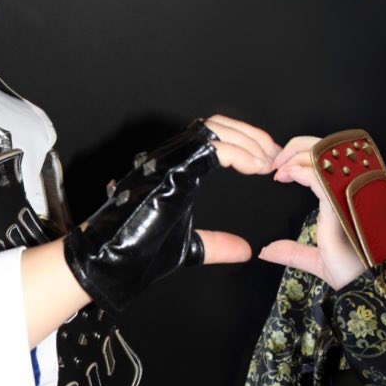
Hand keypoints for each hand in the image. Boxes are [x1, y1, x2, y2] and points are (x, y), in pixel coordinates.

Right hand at [64, 116, 278, 312]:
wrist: (110, 261)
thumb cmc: (138, 254)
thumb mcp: (190, 248)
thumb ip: (217, 245)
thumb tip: (244, 250)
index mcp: (173, 169)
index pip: (213, 137)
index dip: (246, 143)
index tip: (268, 162)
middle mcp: (169, 158)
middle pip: (217, 124)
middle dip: (252, 136)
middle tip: (274, 157)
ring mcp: (168, 160)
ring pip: (215, 129)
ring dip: (248, 142)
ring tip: (267, 163)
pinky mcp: (170, 169)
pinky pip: (212, 148)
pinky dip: (240, 154)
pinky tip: (256, 169)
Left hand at [261, 135, 365, 288]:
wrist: (366, 290)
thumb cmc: (353, 274)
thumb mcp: (316, 260)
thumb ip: (293, 251)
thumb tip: (267, 250)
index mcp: (348, 198)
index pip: (330, 159)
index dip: (303, 154)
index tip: (280, 168)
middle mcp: (353, 190)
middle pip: (329, 148)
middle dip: (297, 147)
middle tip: (276, 164)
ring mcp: (351, 195)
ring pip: (325, 156)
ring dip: (297, 156)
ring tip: (280, 169)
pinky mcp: (342, 205)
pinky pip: (322, 177)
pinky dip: (301, 170)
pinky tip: (288, 175)